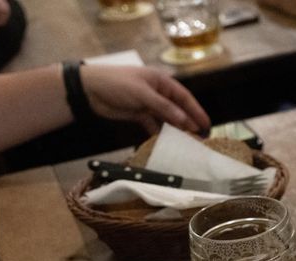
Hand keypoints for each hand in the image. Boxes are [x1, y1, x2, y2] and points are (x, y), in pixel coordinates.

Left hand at [80, 65, 210, 134]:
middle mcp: (157, 92)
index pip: (184, 97)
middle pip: (177, 109)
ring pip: (167, 118)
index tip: (206, 124)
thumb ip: (164, 107)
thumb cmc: (116, 83)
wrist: (89, 89)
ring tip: (186, 142)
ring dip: (175, 129)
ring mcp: (148, 104)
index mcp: (161, 81)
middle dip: (188, 122)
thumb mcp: (142, 93)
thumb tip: (184, 120)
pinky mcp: (139, 114)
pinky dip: (159, 133)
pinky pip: (154, 125)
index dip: (196, 111)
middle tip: (200, 138)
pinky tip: (166, 142)